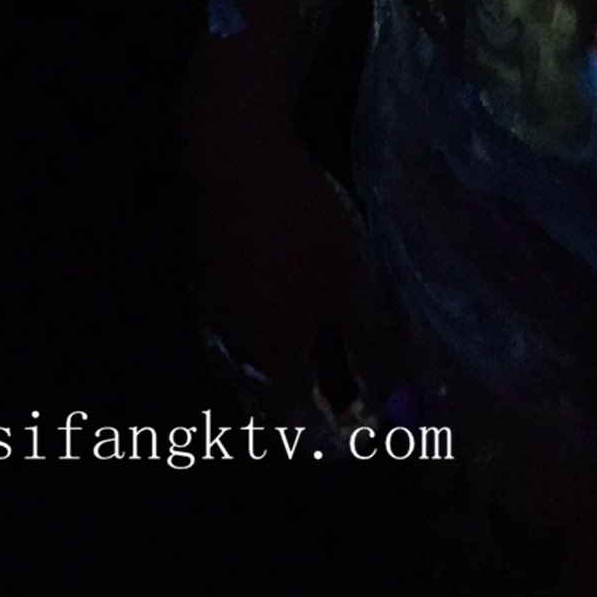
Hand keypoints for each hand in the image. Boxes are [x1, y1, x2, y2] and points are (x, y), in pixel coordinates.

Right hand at [179, 106, 384, 438]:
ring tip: (297, 390)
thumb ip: (370, 348)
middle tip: (326, 427)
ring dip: (265, 391)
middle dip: (292, 424)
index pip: (302, 422)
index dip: (335, 436)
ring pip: (236, 373)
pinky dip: (248, 351)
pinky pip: (225, 338)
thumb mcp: (351, 288)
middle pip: (260, 406)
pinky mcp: (202, 278)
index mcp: (271, 359)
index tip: (365, 440)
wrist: (230, 156)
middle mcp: (231, 349)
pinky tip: (266, 332)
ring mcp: (209, 314)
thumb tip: (395, 399)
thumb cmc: (301, 226)